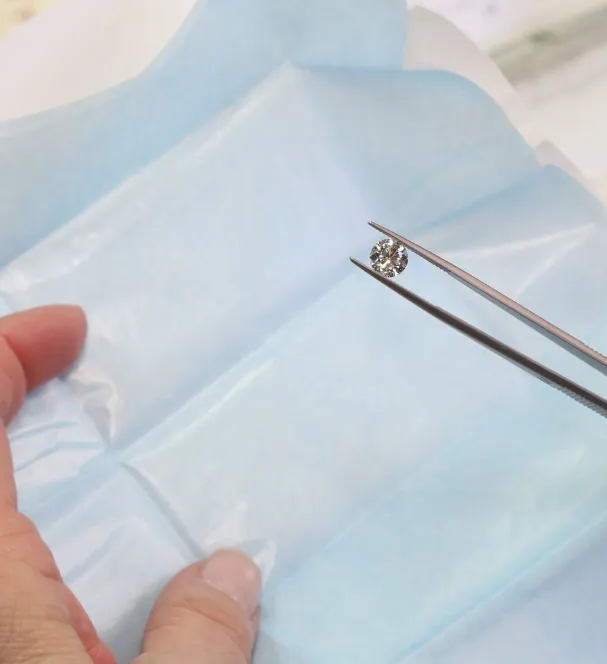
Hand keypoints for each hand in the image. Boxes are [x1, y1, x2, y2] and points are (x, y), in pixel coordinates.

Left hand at [0, 305, 261, 662]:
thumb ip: (196, 641)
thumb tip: (227, 572)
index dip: (7, 355)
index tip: (73, 329)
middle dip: (4, 377)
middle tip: (61, 346)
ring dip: (13, 433)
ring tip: (62, 406)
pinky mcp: (11, 636)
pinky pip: (12, 539)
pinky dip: (28, 490)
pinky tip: (72, 521)